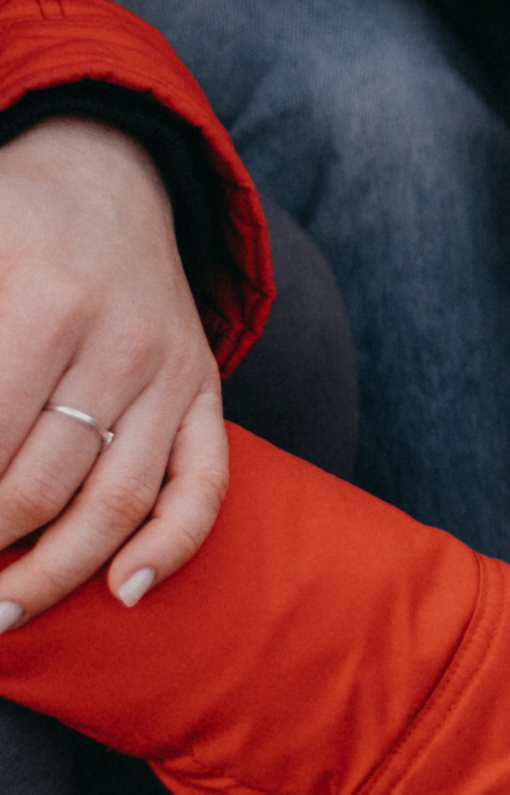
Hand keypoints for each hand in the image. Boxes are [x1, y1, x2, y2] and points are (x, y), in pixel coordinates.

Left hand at [0, 119, 227, 629]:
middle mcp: (120, 344)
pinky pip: (202, 487)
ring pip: (116, 504)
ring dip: (55, 574)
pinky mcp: (205, 396)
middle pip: (41, 486)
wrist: (109, 177)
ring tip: (2, 616)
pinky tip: (124, 593)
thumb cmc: (9, 220)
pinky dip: (170, 547)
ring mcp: (172, 376)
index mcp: (45, 303)